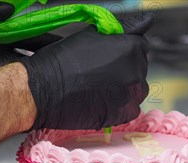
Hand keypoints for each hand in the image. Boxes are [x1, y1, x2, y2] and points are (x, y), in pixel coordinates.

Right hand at [21, 14, 153, 129]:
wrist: (44, 92)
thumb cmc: (62, 62)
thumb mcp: (92, 36)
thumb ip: (120, 32)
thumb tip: (143, 22)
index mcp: (130, 49)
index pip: (141, 46)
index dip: (125, 50)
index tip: (114, 56)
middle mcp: (135, 72)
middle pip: (139, 68)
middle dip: (125, 68)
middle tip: (102, 73)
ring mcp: (130, 96)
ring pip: (137, 89)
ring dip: (125, 87)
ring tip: (102, 87)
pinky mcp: (123, 115)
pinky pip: (131, 108)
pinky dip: (121, 105)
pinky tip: (103, 100)